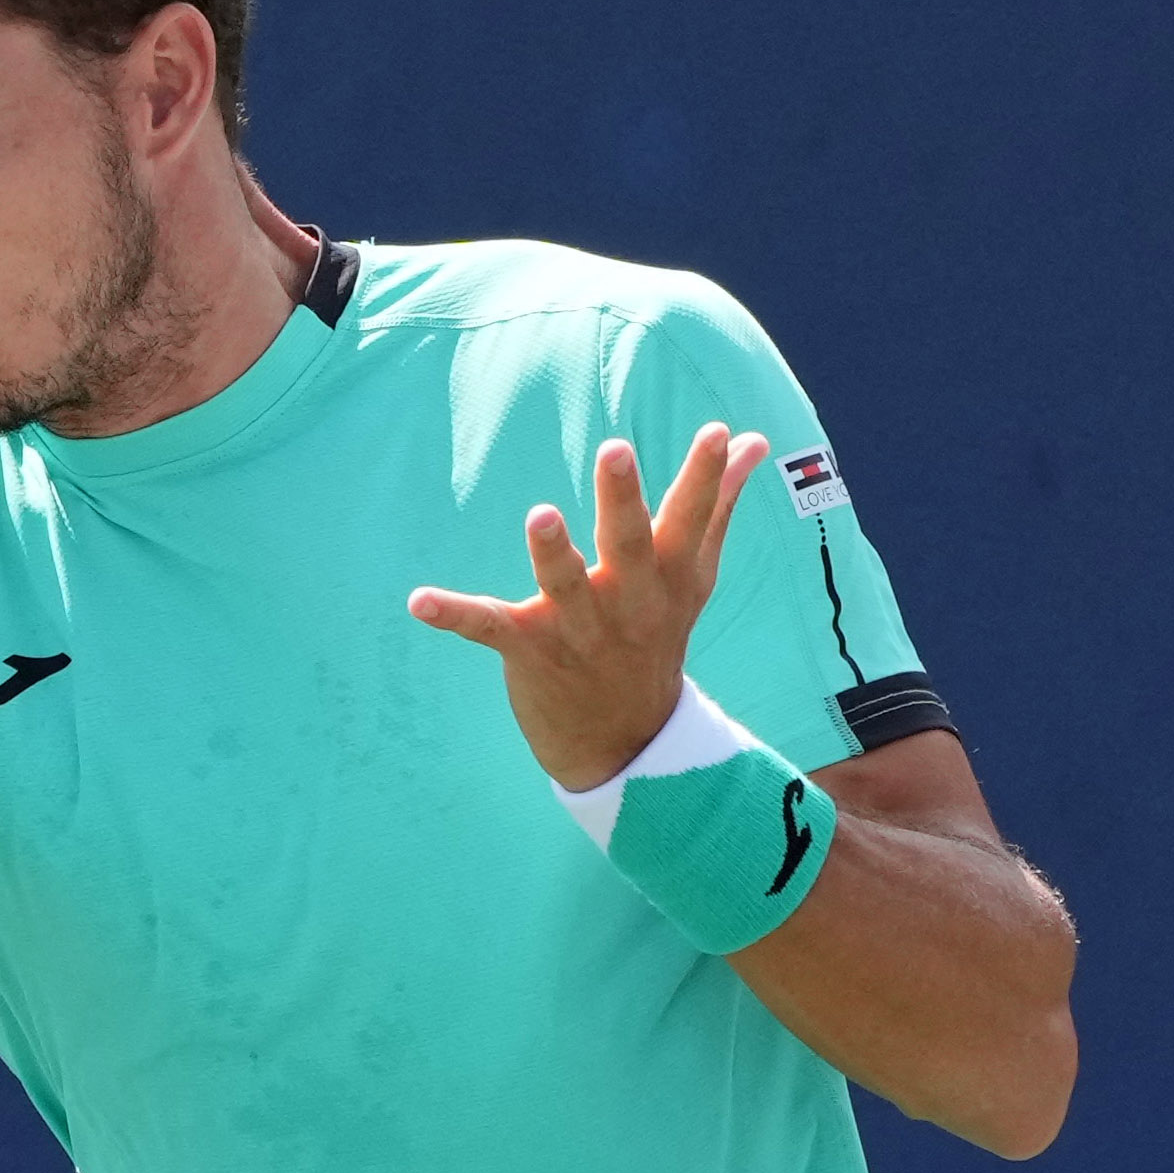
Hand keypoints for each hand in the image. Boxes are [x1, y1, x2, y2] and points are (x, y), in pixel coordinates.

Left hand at [406, 424, 770, 789]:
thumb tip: (756, 441)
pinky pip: (487, 628)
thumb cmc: (655, 636)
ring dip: (552, 553)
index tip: (717, 432)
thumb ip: (715, 507)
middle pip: (629, 545)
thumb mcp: (692, 578)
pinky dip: (452, 614)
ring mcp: (578, 627)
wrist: (626, 741)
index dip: (704, 475)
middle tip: (616, 451)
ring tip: (540, 515)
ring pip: (563, 586)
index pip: (691, 518)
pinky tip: (417, 600)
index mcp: (668, 576)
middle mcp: (628, 601)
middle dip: (623, 501)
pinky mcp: (529, 651)